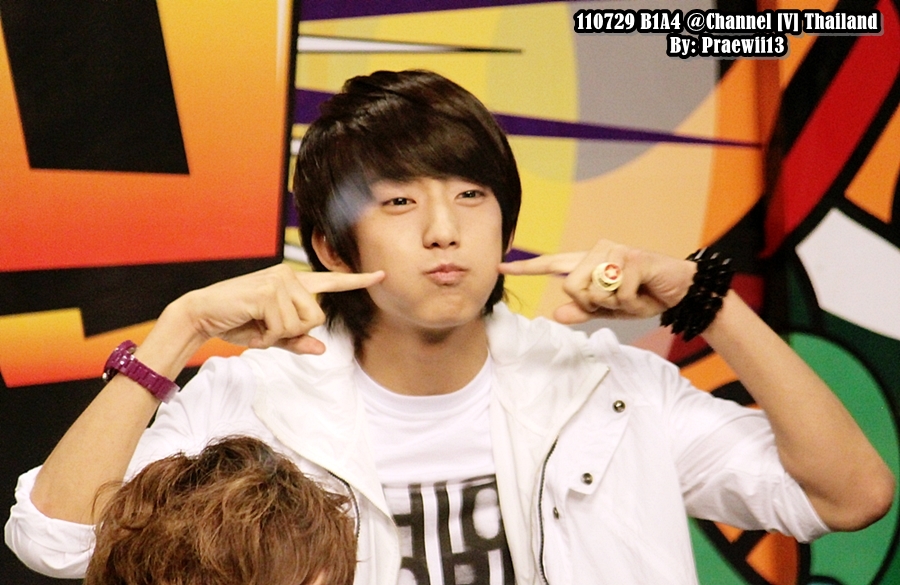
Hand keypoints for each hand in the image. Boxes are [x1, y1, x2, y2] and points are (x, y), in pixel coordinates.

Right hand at [175, 264, 383, 353]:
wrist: (202, 315)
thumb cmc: (236, 322)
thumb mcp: (271, 335)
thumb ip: (297, 340)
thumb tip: (322, 350)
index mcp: (293, 282)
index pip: (331, 282)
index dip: (358, 281)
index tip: (382, 276)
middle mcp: (289, 275)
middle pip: (316, 317)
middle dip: (293, 332)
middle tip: (266, 328)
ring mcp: (279, 280)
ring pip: (302, 323)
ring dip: (278, 334)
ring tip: (256, 325)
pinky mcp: (268, 291)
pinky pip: (283, 327)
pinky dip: (267, 336)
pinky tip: (251, 325)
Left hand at [499, 240, 694, 323]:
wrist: (680, 292)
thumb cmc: (643, 296)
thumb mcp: (609, 309)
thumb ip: (583, 310)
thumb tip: (556, 314)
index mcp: (588, 262)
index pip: (552, 264)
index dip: (526, 268)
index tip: (501, 266)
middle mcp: (598, 251)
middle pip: (570, 285)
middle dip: (592, 303)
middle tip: (615, 302)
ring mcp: (615, 251)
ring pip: (592, 290)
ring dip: (614, 304)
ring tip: (631, 296)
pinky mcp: (632, 258)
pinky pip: (618, 294)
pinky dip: (631, 302)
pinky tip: (644, 292)